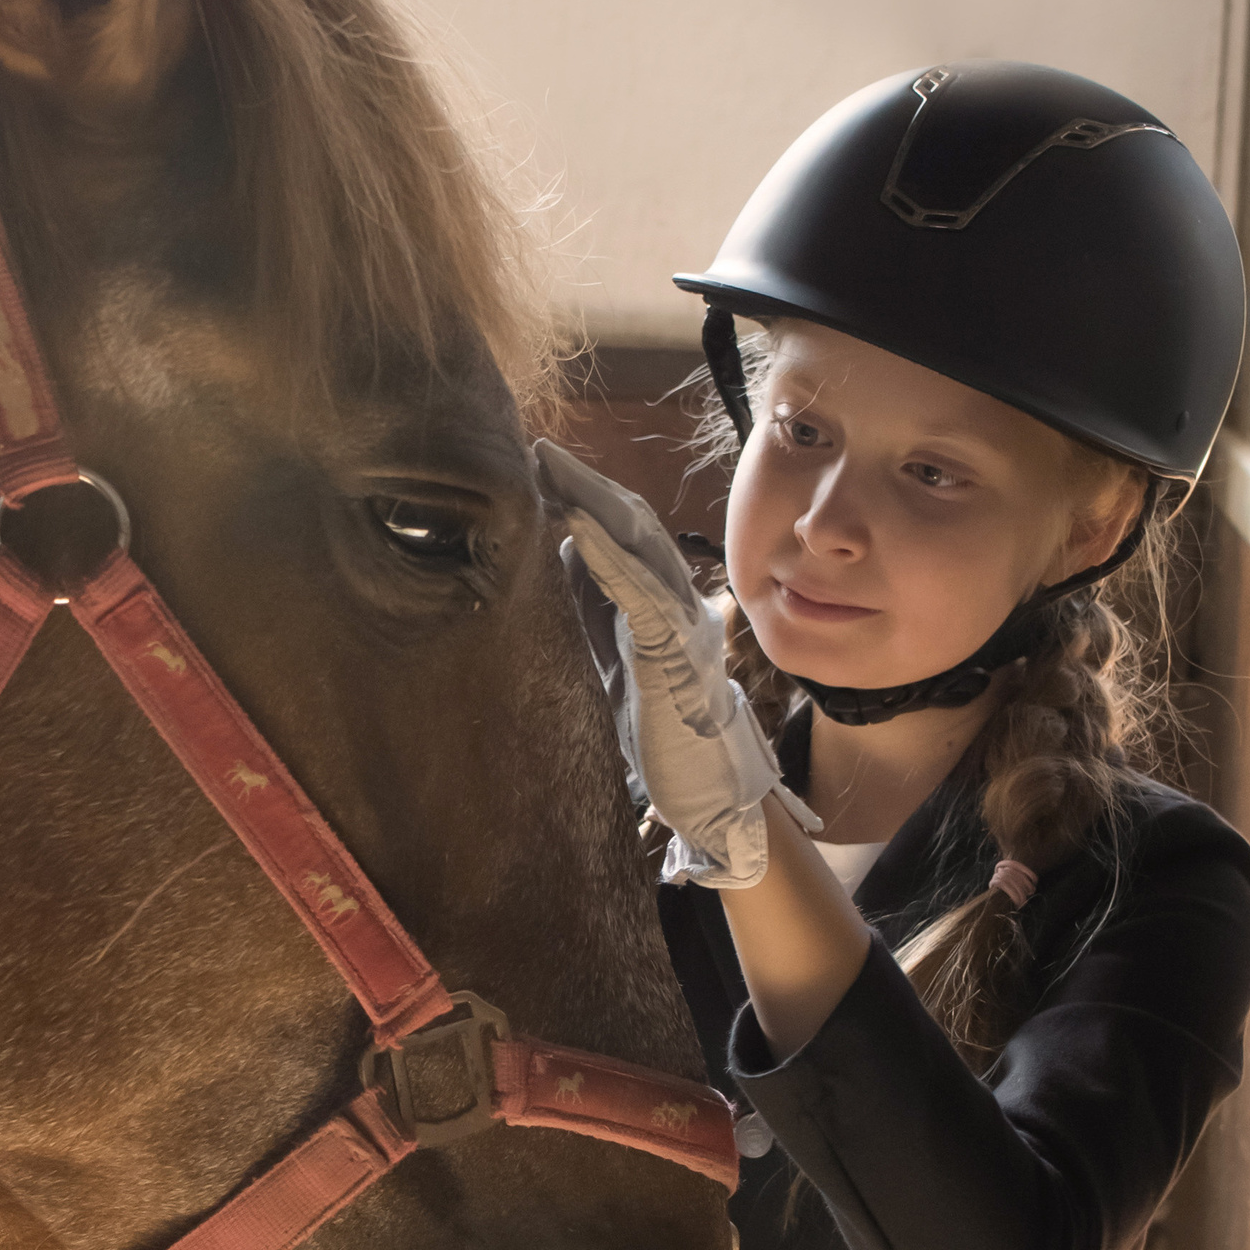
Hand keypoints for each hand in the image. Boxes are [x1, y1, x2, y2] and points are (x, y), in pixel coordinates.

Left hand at [536, 439, 817, 888]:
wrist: (711, 799)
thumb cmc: (663, 741)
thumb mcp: (614, 668)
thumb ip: (594, 620)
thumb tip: (557, 564)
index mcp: (658, 610)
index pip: (621, 538)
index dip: (583, 499)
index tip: (539, 468)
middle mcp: (677, 607)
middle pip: (631, 528)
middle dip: (585, 485)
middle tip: (539, 451)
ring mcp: (681, 626)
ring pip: (640, 546)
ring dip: (593, 503)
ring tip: (552, 470)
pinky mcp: (676, 654)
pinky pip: (640, 592)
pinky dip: (608, 555)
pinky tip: (575, 525)